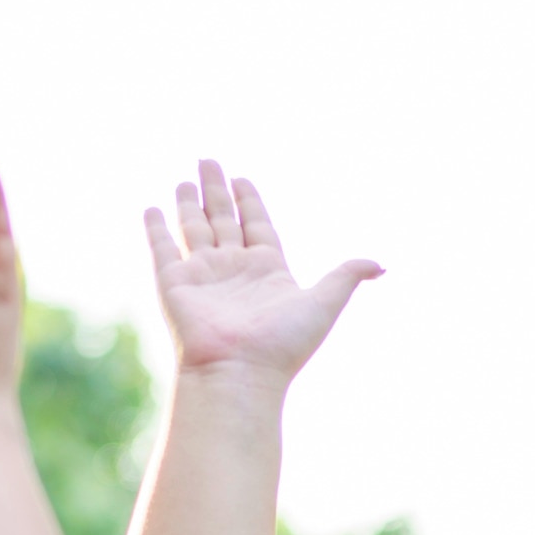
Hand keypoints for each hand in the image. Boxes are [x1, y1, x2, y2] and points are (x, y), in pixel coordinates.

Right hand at [146, 161, 378, 384]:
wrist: (239, 374)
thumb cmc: (283, 344)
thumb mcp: (325, 303)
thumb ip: (347, 276)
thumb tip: (381, 265)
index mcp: (267, 270)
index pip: (256, 224)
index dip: (249, 200)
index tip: (240, 178)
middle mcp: (233, 269)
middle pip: (223, 219)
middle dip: (216, 190)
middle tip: (208, 159)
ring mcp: (203, 276)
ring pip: (194, 229)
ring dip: (189, 203)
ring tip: (186, 178)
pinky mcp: (175, 284)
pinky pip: (163, 248)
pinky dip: (157, 228)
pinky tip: (153, 208)